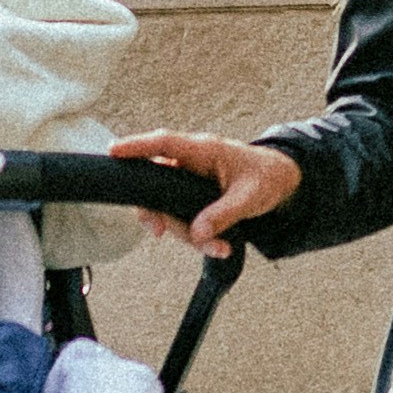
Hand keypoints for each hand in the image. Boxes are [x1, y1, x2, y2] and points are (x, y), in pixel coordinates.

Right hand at [110, 125, 306, 254]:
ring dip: (187, 233)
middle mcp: (191, 163)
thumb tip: (198, 232)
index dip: (137, 145)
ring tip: (219, 248)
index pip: (165, 143)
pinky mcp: (190, 196)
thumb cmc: (265, 178)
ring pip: (167, 207)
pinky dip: (196, 237)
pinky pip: (181, 217)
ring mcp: (188, 180)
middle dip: (157, 213)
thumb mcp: (250, 197)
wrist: (279, 181)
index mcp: (204, 150)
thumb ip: (223, 213)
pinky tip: (219, 247)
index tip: (114, 151)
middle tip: (158, 232)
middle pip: (155, 183)